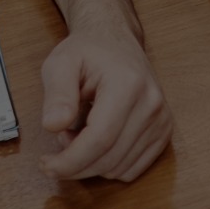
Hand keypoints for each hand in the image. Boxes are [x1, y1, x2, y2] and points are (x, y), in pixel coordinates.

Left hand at [40, 26, 171, 182]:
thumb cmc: (88, 51)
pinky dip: (109, 165)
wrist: (116, 40)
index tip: (46, 166)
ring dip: (91, 163)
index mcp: (128, 84)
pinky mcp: (163, 130)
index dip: (70, 161)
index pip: (100, 139)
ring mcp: (161, 119)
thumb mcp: (61, 64)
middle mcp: (152, 103)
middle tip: (54, 152)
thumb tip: (53, 125)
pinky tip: (96, 142)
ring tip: (77, 134)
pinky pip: (133, 168)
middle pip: (110, 159)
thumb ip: (57, 94)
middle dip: (75, 166)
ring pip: (120, 168)